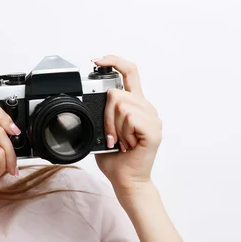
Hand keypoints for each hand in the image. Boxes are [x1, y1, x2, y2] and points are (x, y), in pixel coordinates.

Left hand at [93, 55, 162, 195]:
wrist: (126, 181)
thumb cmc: (116, 159)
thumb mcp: (103, 131)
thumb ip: (101, 114)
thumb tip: (88, 103)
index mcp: (136, 105)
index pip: (130, 72)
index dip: (114, 61)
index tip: (97, 60)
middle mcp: (147, 108)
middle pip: (118, 92)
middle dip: (106, 115)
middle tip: (111, 135)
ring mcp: (152, 118)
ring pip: (121, 105)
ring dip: (114, 126)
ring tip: (121, 141)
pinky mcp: (153, 130)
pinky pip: (129, 118)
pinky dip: (122, 132)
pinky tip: (128, 144)